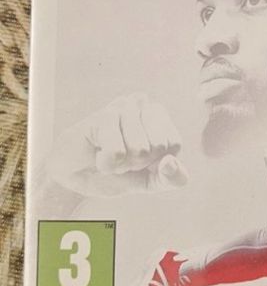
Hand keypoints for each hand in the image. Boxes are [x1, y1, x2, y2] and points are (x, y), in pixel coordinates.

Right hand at [47, 93, 187, 196]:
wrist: (74, 177)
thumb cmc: (115, 172)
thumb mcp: (150, 181)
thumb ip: (172, 178)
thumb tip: (170, 163)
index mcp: (160, 116)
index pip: (174, 144)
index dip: (155, 162)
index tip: (138, 160)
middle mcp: (143, 104)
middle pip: (159, 146)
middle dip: (139, 162)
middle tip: (121, 157)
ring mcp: (123, 107)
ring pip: (140, 150)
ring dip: (121, 164)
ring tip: (107, 154)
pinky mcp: (103, 116)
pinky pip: (118, 153)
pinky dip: (107, 164)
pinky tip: (97, 154)